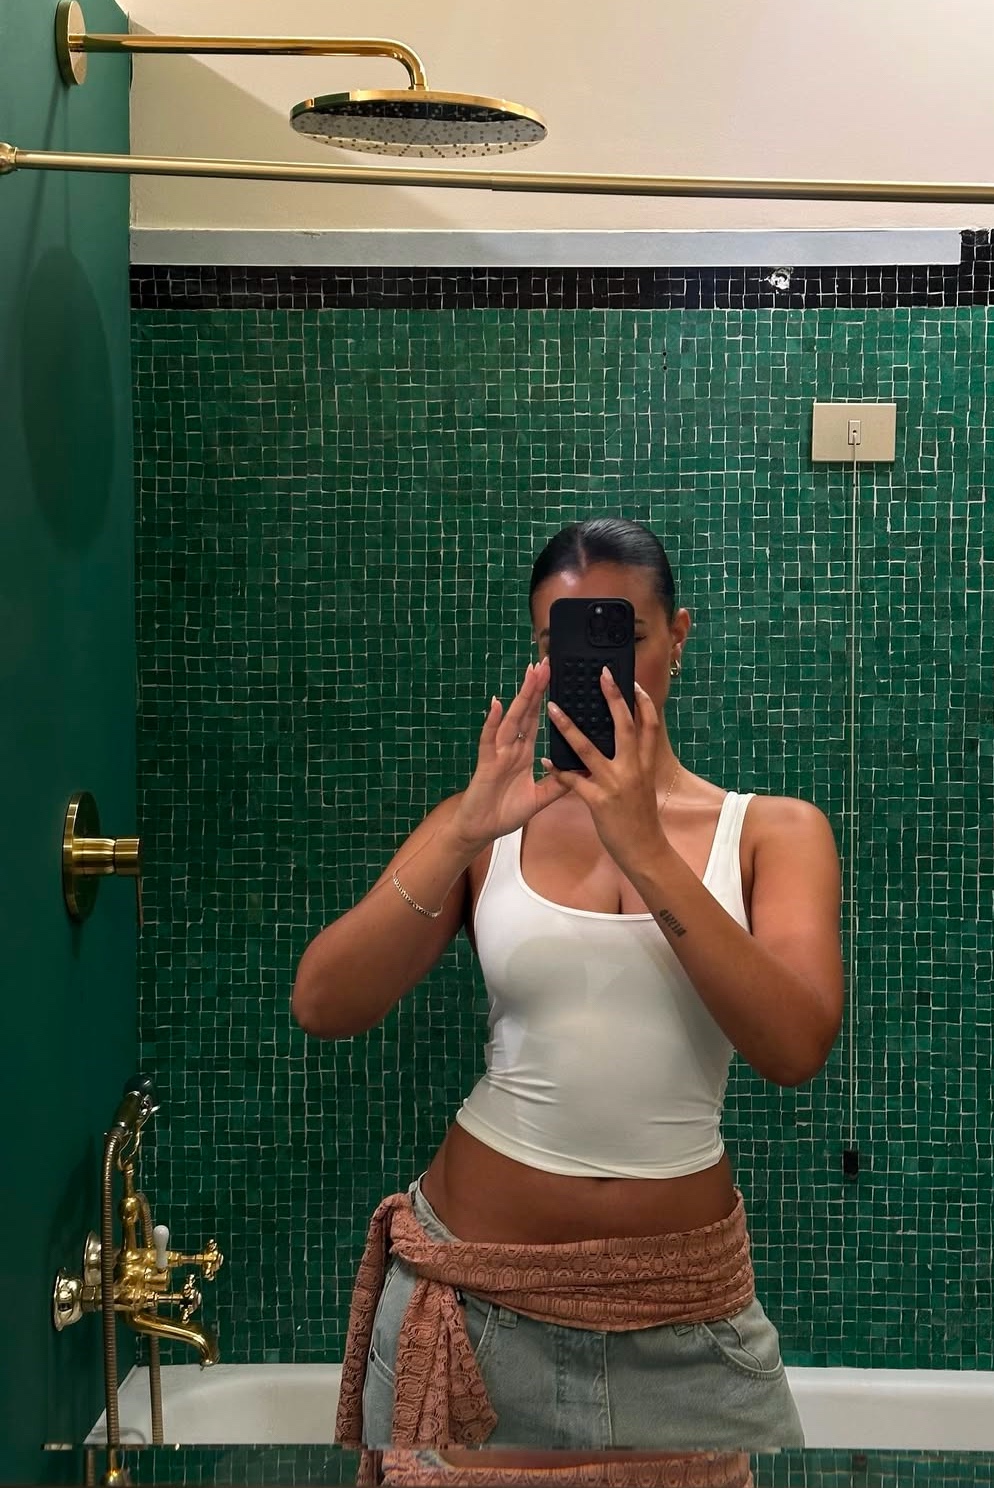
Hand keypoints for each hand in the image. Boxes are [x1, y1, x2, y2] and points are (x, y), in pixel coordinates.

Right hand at [450, 656, 568, 852]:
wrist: (480, 830)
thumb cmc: (504, 812)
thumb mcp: (539, 798)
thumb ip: (559, 784)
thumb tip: (584, 770)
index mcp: (523, 753)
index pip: (537, 720)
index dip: (545, 699)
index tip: (555, 679)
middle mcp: (511, 747)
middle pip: (526, 712)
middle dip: (535, 688)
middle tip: (546, 663)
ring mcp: (498, 752)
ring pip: (511, 719)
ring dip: (521, 696)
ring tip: (530, 673)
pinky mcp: (486, 763)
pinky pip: (489, 740)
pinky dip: (492, 722)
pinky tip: (497, 704)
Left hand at [543, 672, 665, 873]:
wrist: (644, 850)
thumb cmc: (641, 817)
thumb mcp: (644, 784)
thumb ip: (635, 762)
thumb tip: (628, 743)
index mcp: (645, 763)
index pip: (649, 724)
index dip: (643, 702)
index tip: (633, 682)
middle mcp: (633, 769)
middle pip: (624, 726)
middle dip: (613, 698)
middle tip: (601, 676)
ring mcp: (616, 784)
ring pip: (588, 749)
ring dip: (567, 727)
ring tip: (551, 708)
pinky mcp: (599, 801)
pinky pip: (573, 781)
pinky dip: (558, 769)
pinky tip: (545, 759)